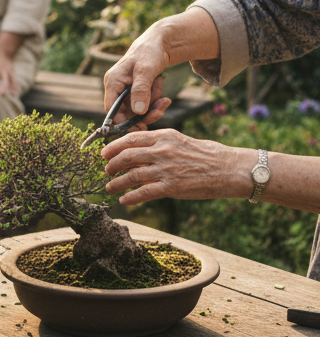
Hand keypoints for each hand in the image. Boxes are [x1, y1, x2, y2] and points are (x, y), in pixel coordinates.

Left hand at [101, 128, 246, 205]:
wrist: (230, 169)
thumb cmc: (208, 154)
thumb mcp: (181, 141)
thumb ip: (160, 145)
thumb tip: (139, 153)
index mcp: (165, 136)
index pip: (131, 138)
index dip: (114, 146)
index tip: (105, 152)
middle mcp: (162, 151)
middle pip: (126, 156)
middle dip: (112, 164)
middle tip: (106, 170)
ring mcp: (166, 169)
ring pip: (132, 175)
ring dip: (117, 182)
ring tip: (109, 187)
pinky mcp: (172, 187)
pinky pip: (144, 193)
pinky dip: (130, 197)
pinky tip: (123, 200)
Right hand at [102, 32, 168, 121]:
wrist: (160, 44)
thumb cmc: (150, 52)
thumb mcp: (146, 70)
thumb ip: (141, 90)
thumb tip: (138, 112)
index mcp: (113, 82)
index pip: (111, 110)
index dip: (123, 122)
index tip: (140, 128)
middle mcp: (116, 88)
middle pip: (125, 113)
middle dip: (144, 114)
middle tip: (160, 111)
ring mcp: (126, 91)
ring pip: (137, 111)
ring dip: (153, 107)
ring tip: (164, 98)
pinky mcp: (136, 93)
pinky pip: (144, 105)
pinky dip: (155, 103)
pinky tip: (164, 97)